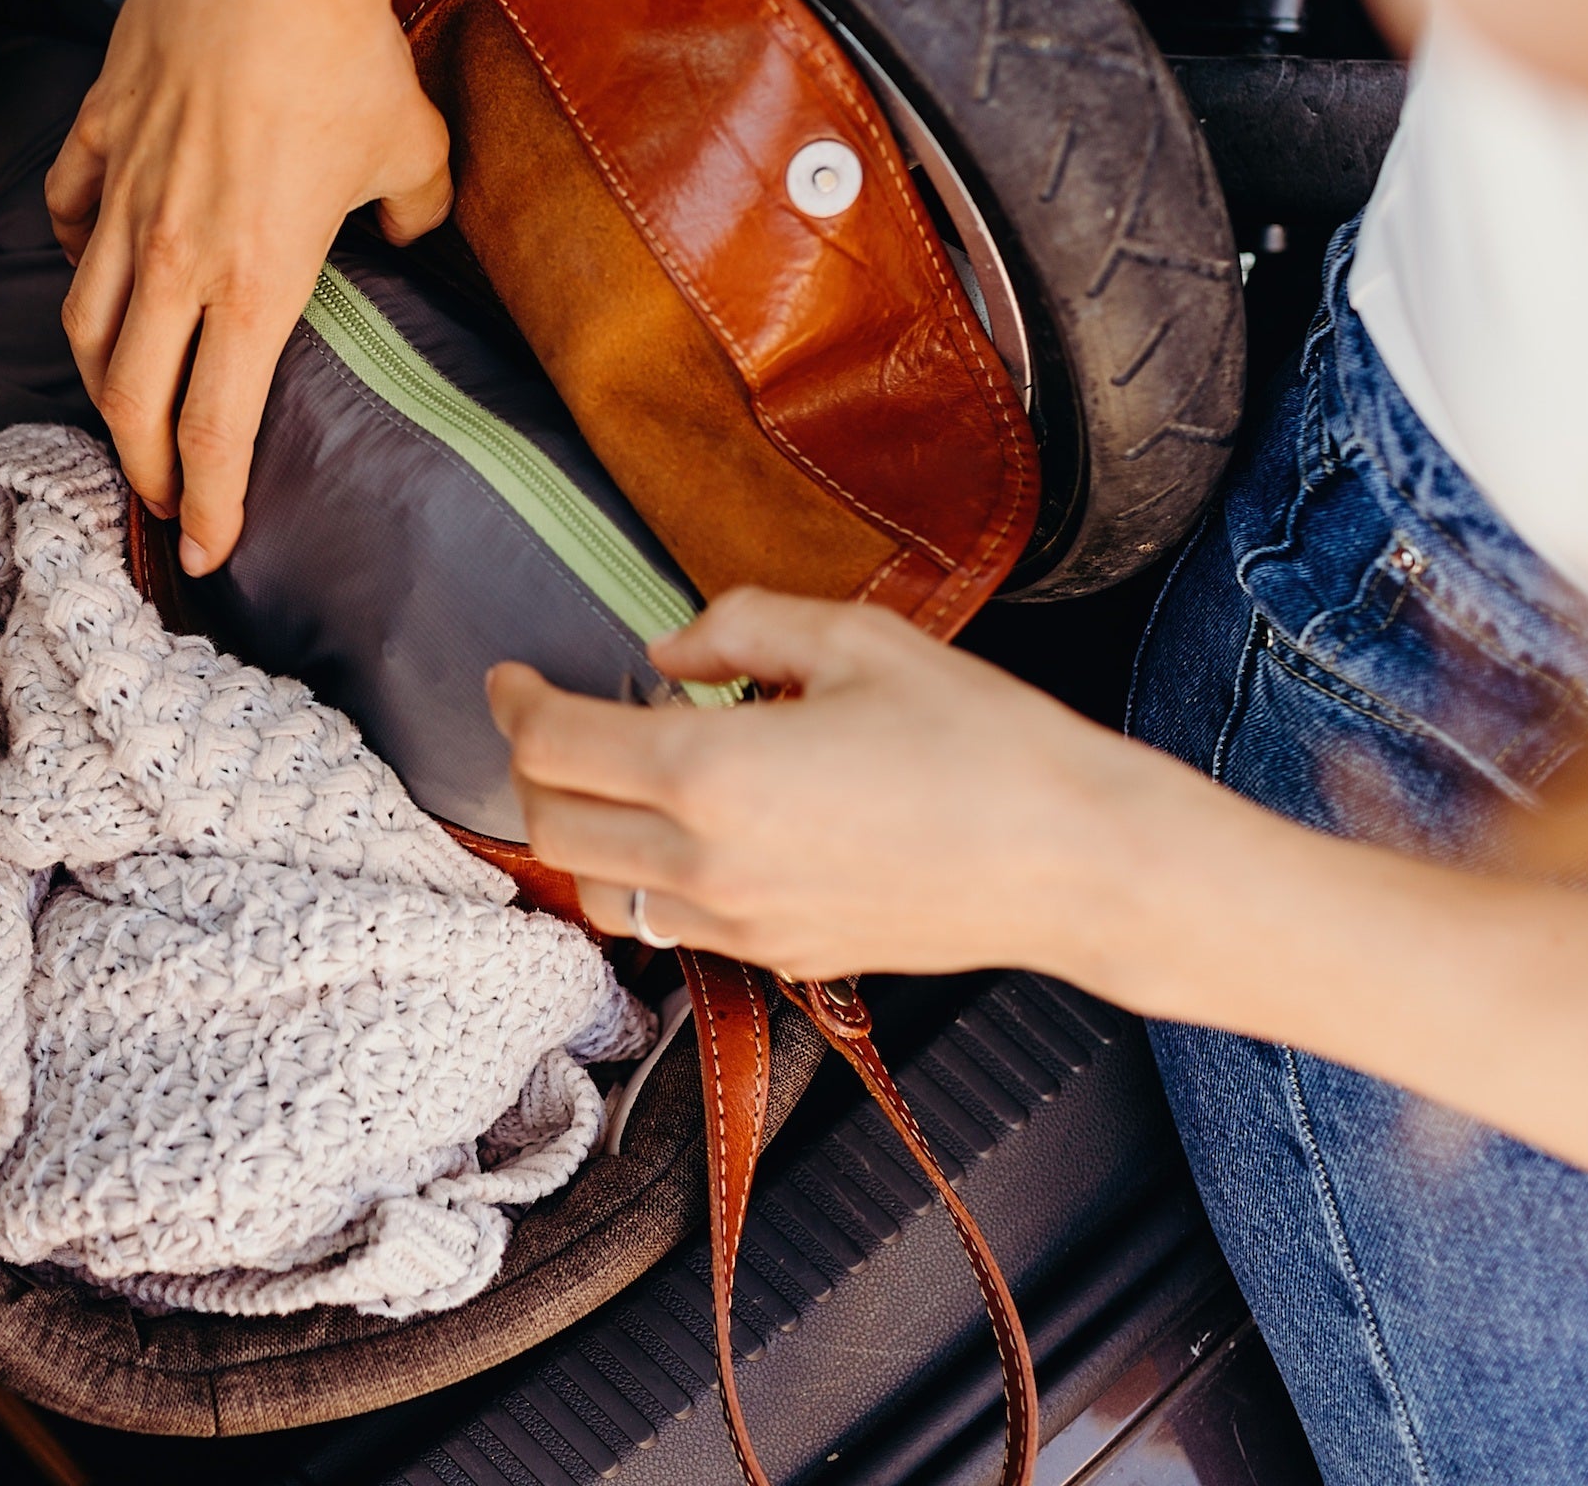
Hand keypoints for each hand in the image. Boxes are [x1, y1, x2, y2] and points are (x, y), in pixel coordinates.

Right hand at [48, 0, 451, 575]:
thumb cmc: (345, 54)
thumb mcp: (412, 149)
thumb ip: (416, 209)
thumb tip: (414, 229)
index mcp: (255, 286)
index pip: (216, 431)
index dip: (209, 506)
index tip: (207, 551)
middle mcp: (173, 262)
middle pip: (132, 400)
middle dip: (142, 468)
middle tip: (158, 498)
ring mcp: (121, 202)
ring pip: (83, 324)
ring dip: (99, 383)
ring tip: (119, 409)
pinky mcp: (94, 140)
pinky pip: (66, 222)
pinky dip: (74, 260)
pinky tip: (89, 270)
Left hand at [486, 588, 1206, 979]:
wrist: (1076, 862)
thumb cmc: (983, 742)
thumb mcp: (857, 640)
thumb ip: (738, 630)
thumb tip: (665, 654)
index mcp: (713, 775)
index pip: (553, 746)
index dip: (513, 702)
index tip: (511, 675)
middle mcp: (709, 864)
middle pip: (553, 827)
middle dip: (534, 768)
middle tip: (556, 717)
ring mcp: (743, 925)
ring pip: (600, 894)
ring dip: (584, 832)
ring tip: (619, 777)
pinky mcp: (780, 958)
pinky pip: (671, 924)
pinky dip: (649, 876)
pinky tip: (695, 827)